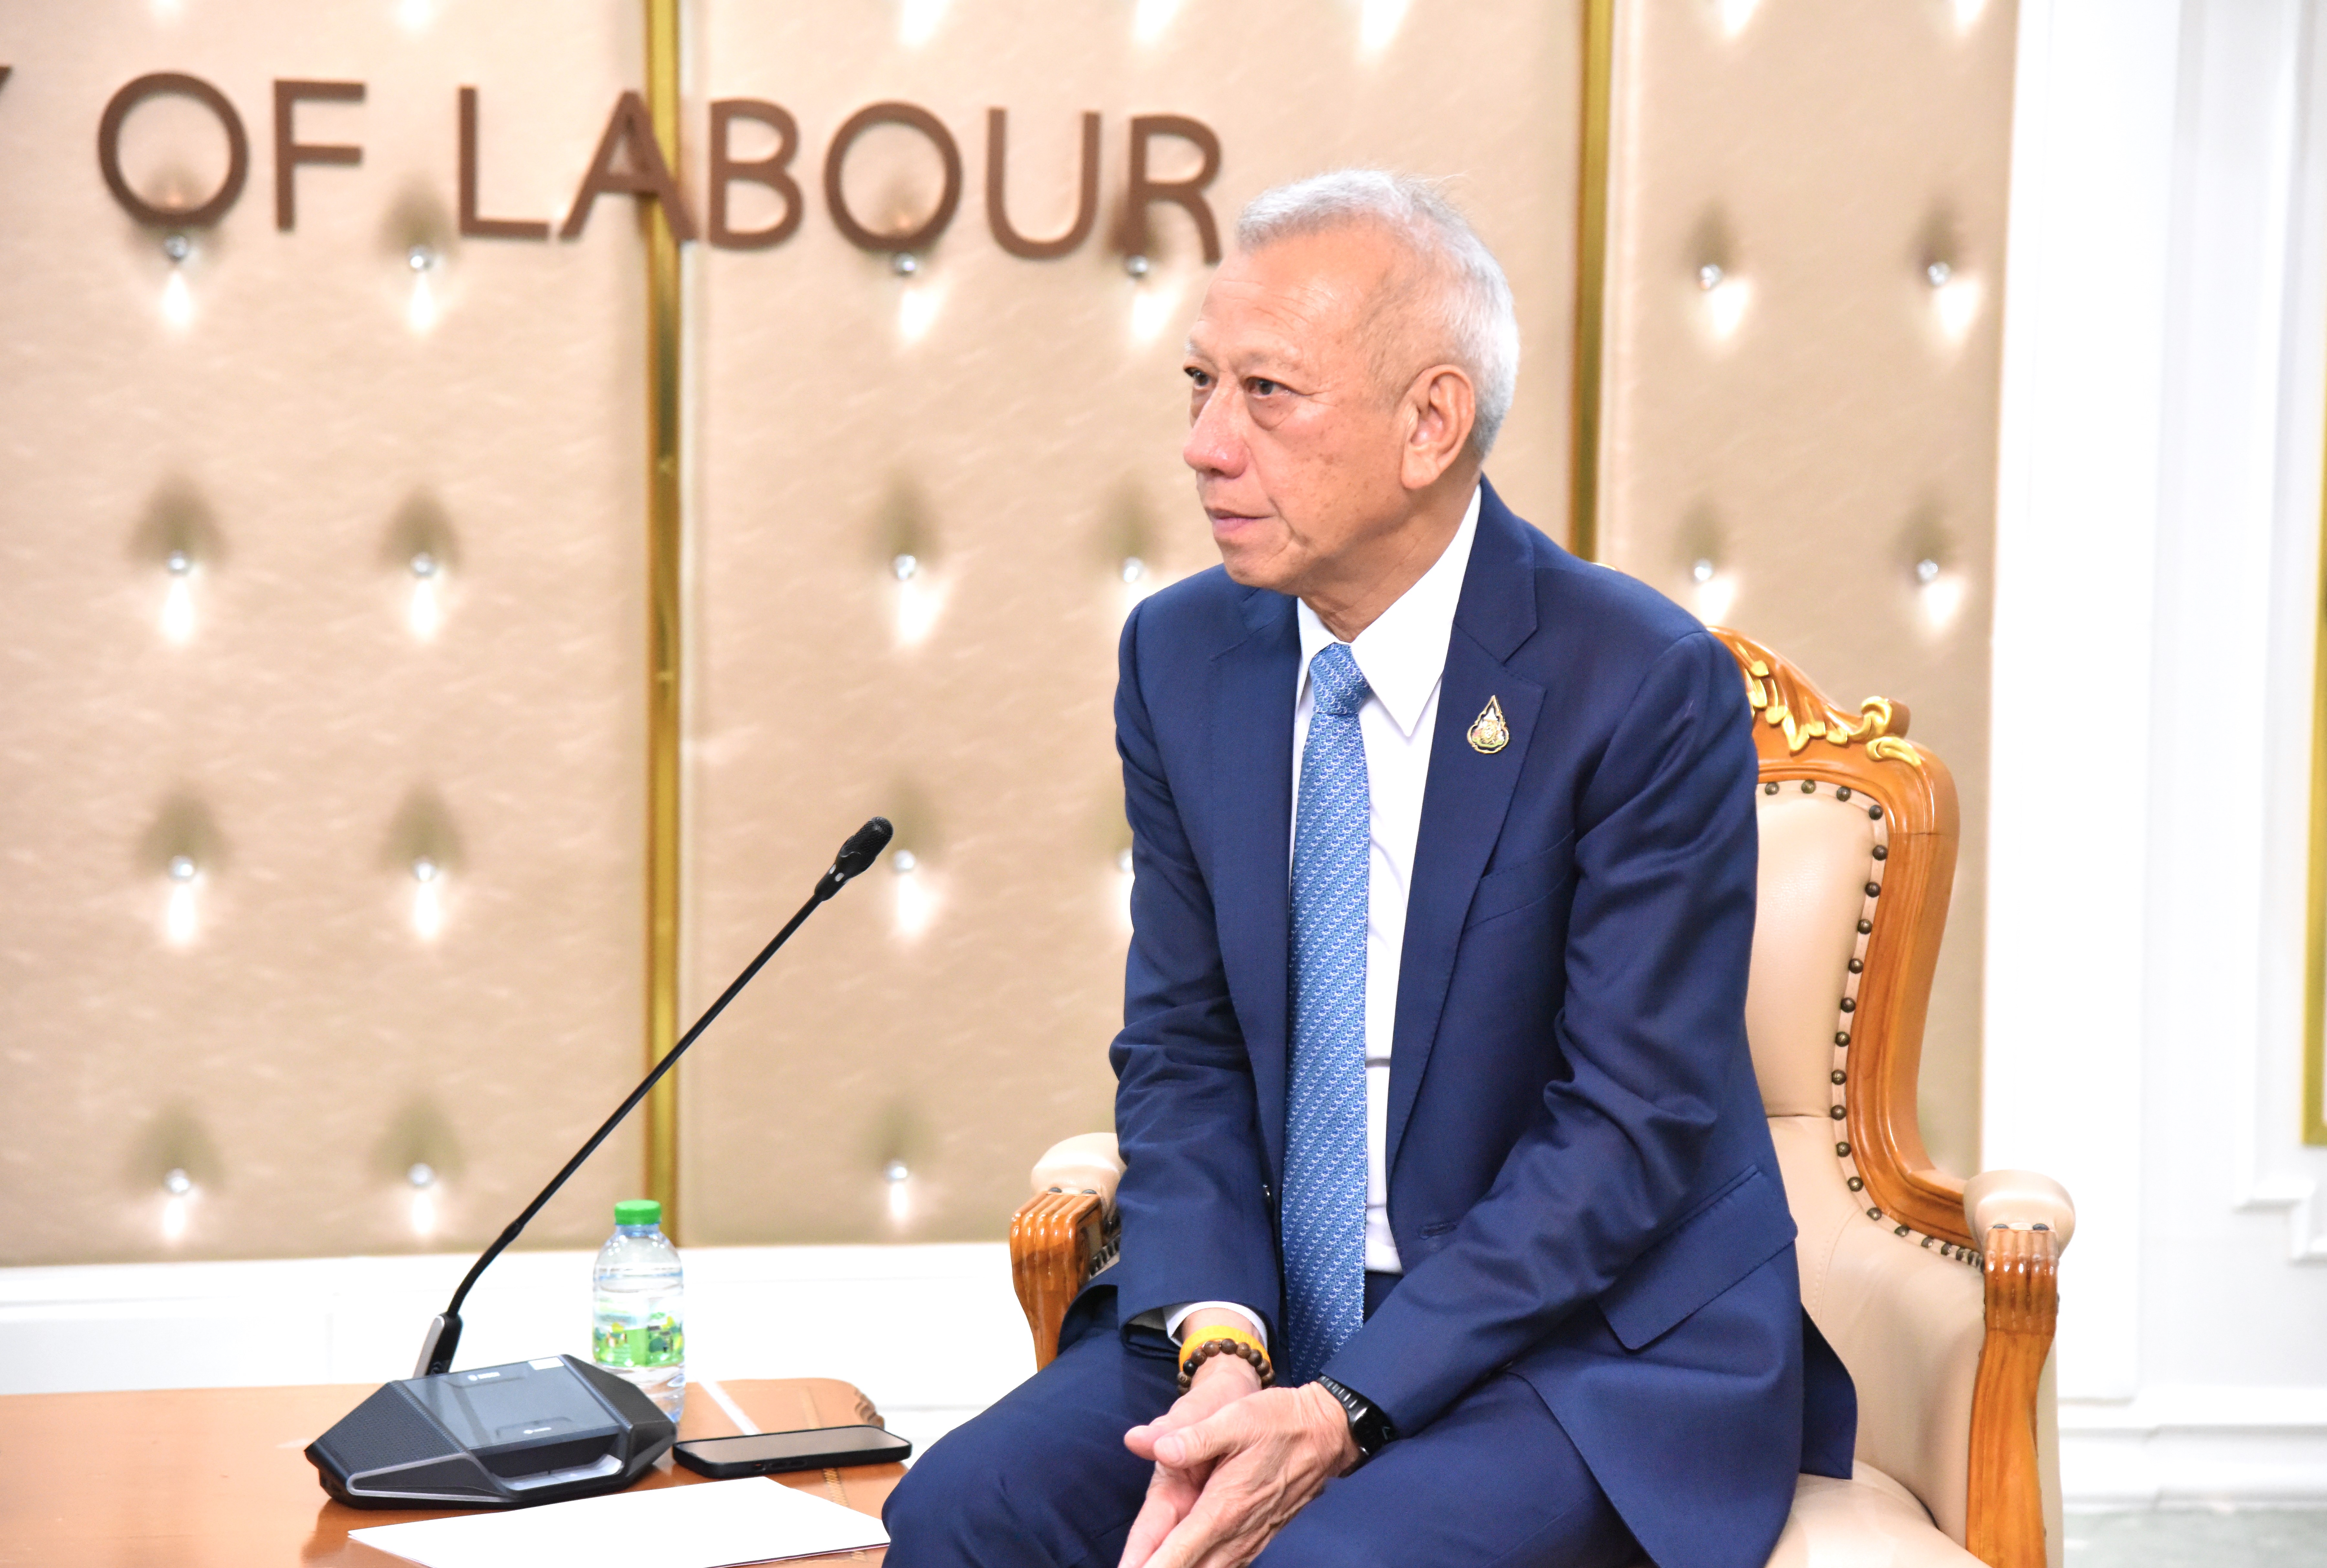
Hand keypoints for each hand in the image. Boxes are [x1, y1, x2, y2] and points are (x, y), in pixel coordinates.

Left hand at [1119, 1351, 1261, 1567]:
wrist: (1326, 1432)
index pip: (1178, 1552)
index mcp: (1223, 1507)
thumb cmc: (1278, 1421)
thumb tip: (1154, 1447)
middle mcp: (1236, 1533)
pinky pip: (1227, 1567)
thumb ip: (1193, 1436)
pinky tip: (1192, 1566)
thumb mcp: (1234, 1419)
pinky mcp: (1258, 1537)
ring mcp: (1250, 1539)